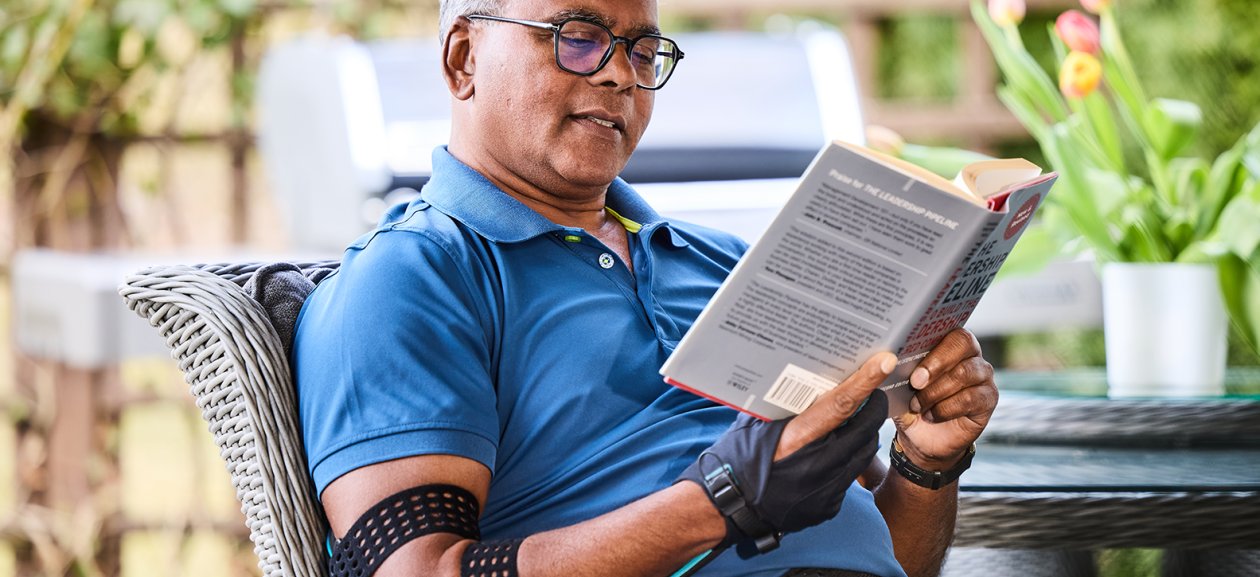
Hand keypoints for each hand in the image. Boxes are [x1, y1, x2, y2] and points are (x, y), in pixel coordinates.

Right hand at [676, 352, 895, 549]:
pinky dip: (847, 461)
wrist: (730, 506)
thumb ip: (782, 405)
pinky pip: (849, 477)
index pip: (840, 406)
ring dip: (865, 434)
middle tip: (874, 391)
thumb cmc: (738, 458)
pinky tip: (833, 455)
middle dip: (874, 407)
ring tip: (857, 420)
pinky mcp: (828, 506)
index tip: (883, 363)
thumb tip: (804, 378)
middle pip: (863, 430)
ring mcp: (825, 489)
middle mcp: (815, 466)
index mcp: (795, 440)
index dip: (864, 383)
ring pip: (863, 454)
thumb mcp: (755, 424)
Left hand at [893, 328, 996, 469]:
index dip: (932, 344)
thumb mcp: (898, 386)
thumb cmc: (910, 404)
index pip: (950, 330)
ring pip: (965, 373)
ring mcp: (982, 376)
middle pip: (964, 344)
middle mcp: (970, 355)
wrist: (922, 438)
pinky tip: (931, 415)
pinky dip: (946, 408)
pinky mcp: (988, 399)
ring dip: (936, 391)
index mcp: (948, 343)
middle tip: (915, 382)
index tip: (911, 361)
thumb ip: (895, 369)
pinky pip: (971, 398)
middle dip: (936, 363)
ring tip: (917, 405)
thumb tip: (882, 356)